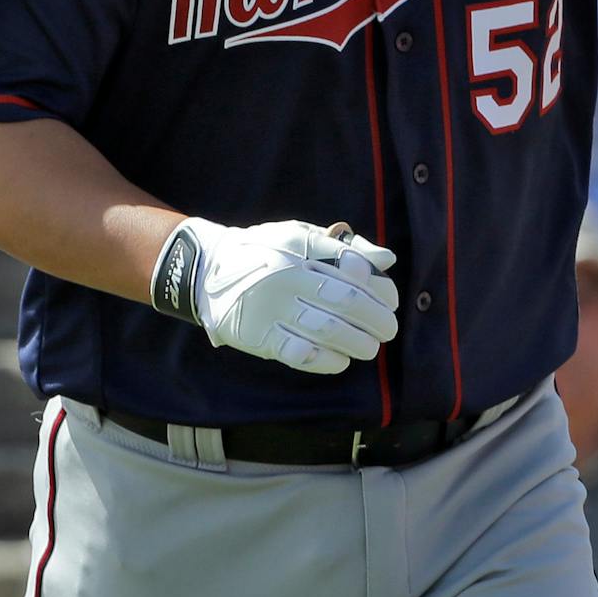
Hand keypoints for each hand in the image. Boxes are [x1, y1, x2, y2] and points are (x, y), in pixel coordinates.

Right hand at [149, 217, 399, 374]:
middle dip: (376, 318)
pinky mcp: (258, 336)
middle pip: (345, 300)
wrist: (206, 270)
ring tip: (371, 347)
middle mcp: (287, 277)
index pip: (352, 270)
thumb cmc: (264, 250)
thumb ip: (345, 249)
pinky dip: (327, 359)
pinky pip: (300, 353)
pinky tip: (342, 360)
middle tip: (389, 329)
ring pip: (327, 329)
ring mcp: (272, 308)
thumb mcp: (300, 236)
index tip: (391, 300)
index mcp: (300, 249)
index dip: (379, 289)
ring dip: (358, 342)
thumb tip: (387, 260)